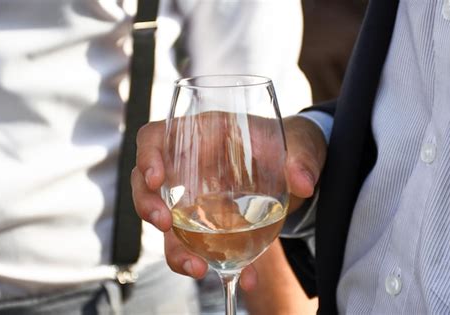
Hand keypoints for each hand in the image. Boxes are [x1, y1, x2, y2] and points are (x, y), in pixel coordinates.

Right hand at [131, 114, 326, 287]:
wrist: (298, 169)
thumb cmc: (290, 144)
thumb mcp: (301, 143)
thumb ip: (303, 158)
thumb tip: (302, 183)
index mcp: (205, 135)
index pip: (157, 137)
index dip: (147, 155)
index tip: (155, 178)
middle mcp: (191, 166)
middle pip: (146, 183)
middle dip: (147, 205)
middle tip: (164, 225)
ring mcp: (195, 195)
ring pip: (166, 221)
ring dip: (174, 247)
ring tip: (197, 268)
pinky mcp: (207, 220)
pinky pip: (195, 243)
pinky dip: (212, 263)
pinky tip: (240, 276)